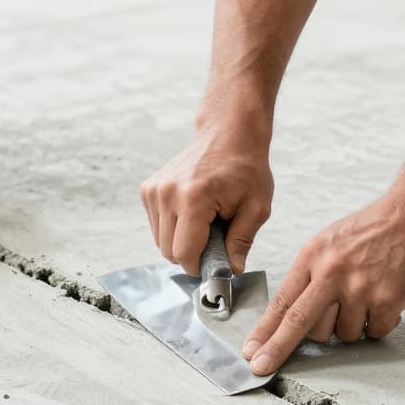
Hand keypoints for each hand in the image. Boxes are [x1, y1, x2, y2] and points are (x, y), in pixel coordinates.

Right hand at [140, 128, 274, 274]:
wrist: (228, 135)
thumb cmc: (245, 168)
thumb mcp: (256, 207)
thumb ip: (242, 241)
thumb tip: (232, 270)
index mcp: (193, 198)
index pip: (184, 253)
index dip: (200, 266)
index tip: (216, 262)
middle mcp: (166, 193)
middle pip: (168, 251)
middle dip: (191, 254)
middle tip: (215, 239)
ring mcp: (154, 189)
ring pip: (160, 241)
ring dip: (181, 240)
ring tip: (205, 221)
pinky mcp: (148, 189)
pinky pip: (156, 226)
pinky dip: (173, 227)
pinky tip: (192, 212)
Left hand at [242, 199, 404, 375]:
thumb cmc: (371, 229)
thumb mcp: (327, 243)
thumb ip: (309, 276)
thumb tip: (291, 315)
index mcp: (313, 257)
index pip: (283, 301)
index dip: (265, 332)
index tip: (252, 353)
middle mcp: (332, 273)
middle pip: (299, 324)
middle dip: (278, 350)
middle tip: (265, 366)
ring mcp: (360, 288)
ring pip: (342, 334)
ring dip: (350, 326)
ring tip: (363, 299)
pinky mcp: (387, 300)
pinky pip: (374, 332)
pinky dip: (377, 324)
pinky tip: (383, 301)